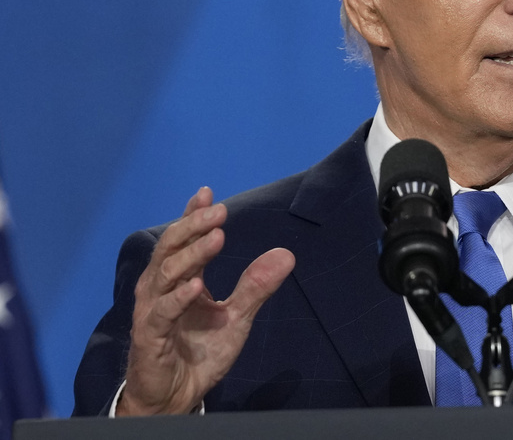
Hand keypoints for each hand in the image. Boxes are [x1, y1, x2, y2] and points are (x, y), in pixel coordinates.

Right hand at [119, 187, 295, 414]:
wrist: (177, 397)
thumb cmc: (200, 354)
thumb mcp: (236, 317)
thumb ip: (256, 286)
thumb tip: (286, 254)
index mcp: (180, 279)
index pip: (184, 240)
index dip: (193, 215)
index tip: (208, 193)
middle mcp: (160, 289)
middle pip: (171, 248)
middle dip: (193, 226)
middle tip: (218, 211)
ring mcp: (152, 312)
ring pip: (164, 274)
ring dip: (191, 255)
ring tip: (217, 237)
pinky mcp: (149, 338)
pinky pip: (161, 313)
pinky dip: (178, 298)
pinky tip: (196, 285)